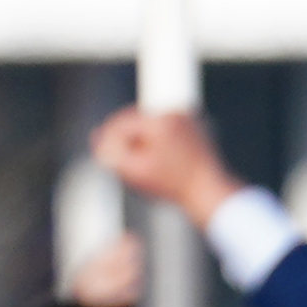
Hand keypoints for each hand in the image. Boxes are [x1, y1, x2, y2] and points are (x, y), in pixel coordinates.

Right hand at [87, 105, 239, 225]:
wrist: (209, 193)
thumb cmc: (172, 186)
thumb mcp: (134, 172)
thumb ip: (111, 153)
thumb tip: (97, 136)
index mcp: (160, 120)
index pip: (121, 122)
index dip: (108, 138)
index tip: (103, 155)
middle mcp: (175, 113)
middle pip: (135, 121)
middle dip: (124, 138)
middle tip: (116, 159)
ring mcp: (186, 119)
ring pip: (150, 125)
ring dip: (140, 139)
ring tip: (135, 161)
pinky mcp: (194, 127)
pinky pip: (165, 129)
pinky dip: (156, 140)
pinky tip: (153, 160)